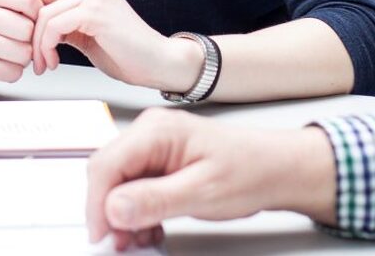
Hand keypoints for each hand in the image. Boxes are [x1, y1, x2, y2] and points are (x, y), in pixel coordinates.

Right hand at [0, 0, 47, 96]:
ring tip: (10, 54)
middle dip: (30, 40)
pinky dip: (12, 72)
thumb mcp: (4, 3)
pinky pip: (12, 72)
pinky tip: (0, 66)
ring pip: (22, 52)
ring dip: (23, 59)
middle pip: (27, 29)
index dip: (38, 15)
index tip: (30, 21)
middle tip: (18, 41)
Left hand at [30, 0, 197, 90]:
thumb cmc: (125, 54)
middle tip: (31, 58)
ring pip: (44, 13)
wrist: (157, 64)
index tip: (23, 40)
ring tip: (44, 65)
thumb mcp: (85, 35)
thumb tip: (32, 28)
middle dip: (28, 31)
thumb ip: (63, 25)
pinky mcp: (95, 12)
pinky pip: (55, 24)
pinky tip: (54, 62)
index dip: (27, 14)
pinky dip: (47, 46)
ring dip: (37, 45)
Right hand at [85, 109, 337, 247]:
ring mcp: (154, 146)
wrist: (276, 169)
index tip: (102, 236)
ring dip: (123, 216)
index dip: (97, 204)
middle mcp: (150, 132)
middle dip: (109, 212)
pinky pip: (133, 187)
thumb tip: (113, 207)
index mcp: (157, 131)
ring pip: (118, 184)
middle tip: (120, 244)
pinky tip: (149, 228)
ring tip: (139, 239)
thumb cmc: (250, 171)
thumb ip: (155, 199)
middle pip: (107, 174)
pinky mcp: (160, 161)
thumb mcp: (202, 192)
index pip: (107, 165)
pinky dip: (136, 212)